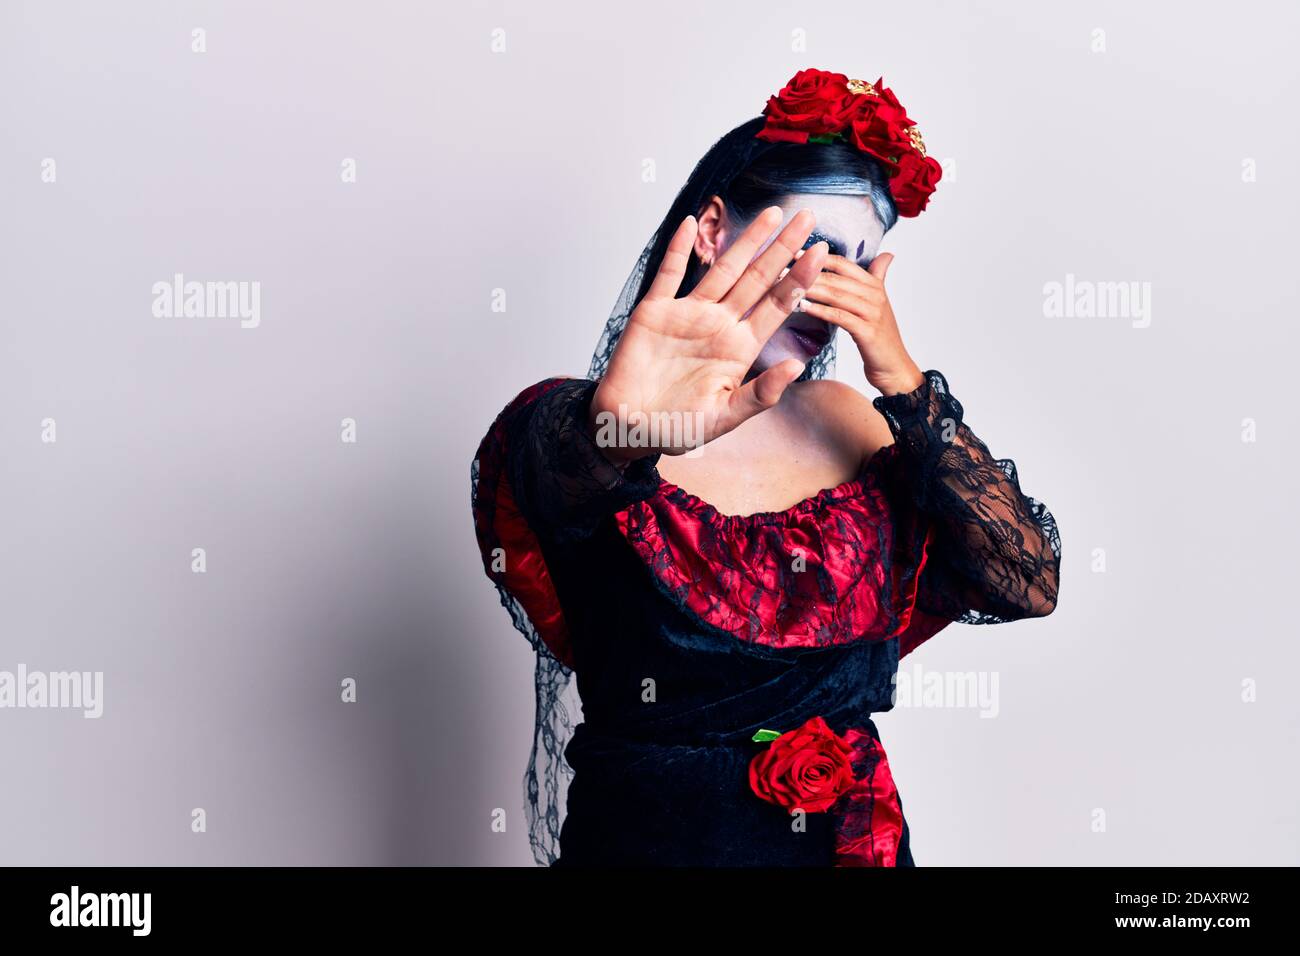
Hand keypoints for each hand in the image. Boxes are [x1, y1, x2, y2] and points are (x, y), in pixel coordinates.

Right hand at [592, 207, 829, 461]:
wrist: (629, 428)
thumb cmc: (676, 430)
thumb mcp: (724, 418)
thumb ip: (760, 394)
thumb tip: (797, 366)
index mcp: (740, 349)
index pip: (777, 307)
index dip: (800, 280)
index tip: (822, 254)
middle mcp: (719, 325)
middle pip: (758, 279)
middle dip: (783, 248)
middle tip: (808, 217)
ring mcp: (688, 314)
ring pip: (723, 269)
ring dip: (745, 240)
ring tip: (771, 213)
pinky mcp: (654, 311)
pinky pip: (668, 274)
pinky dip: (677, 249)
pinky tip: (689, 223)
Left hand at [794, 251, 923, 396]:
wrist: (895, 368)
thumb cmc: (880, 337)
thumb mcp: (879, 303)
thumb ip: (878, 277)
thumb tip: (886, 255)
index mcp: (874, 285)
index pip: (843, 264)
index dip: (818, 257)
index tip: (793, 253)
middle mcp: (875, 295)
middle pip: (836, 278)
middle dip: (807, 273)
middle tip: (780, 270)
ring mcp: (872, 313)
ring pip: (836, 295)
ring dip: (809, 289)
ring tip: (786, 286)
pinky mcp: (868, 331)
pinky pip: (839, 316)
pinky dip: (820, 310)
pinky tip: (802, 307)